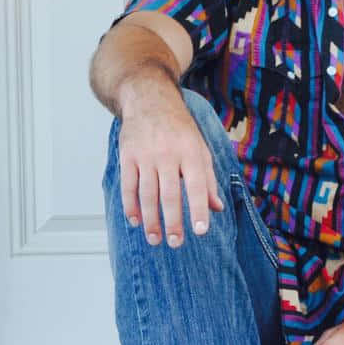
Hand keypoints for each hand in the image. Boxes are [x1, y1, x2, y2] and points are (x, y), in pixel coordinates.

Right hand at [117, 84, 225, 247]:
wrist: (150, 101)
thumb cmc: (179, 130)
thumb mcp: (200, 149)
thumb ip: (207, 180)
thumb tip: (216, 208)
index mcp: (191, 152)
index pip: (196, 185)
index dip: (198, 209)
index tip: (200, 231)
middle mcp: (168, 154)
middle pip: (169, 194)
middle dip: (173, 222)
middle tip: (176, 243)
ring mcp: (145, 155)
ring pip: (147, 194)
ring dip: (151, 220)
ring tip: (155, 239)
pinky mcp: (127, 156)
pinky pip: (128, 186)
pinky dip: (131, 206)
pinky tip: (136, 221)